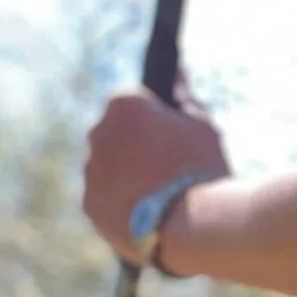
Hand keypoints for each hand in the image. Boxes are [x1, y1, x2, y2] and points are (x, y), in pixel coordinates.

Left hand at [83, 81, 230, 264]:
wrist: (198, 228)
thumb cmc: (204, 172)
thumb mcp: (203, 127)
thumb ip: (184, 97)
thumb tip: (178, 68)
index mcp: (123, 104)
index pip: (134, 103)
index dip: (157, 123)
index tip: (175, 143)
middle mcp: (98, 131)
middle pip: (116, 137)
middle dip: (137, 150)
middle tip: (171, 176)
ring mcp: (91, 170)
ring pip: (109, 170)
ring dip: (129, 179)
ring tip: (163, 204)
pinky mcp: (91, 205)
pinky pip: (105, 201)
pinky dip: (122, 208)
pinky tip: (150, 220)